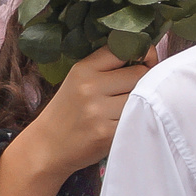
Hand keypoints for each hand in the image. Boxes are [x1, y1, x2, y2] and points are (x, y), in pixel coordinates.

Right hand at [21, 46, 149, 178]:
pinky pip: (136, 120)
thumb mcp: (79, 80)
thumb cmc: (69, 111)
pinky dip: (135, 122)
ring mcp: (97, 110)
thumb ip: (107, 66)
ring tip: (129, 110)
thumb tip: (148, 56)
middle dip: (145, 82)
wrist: (47, 146)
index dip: (142, 55)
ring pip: (141, 98)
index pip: (124, 49)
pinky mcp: (105, 133)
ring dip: (141, 104)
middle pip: (140, 74)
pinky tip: (125, 125)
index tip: (146, 63)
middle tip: (137, 92)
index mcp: (84, 69)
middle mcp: (90, 86)